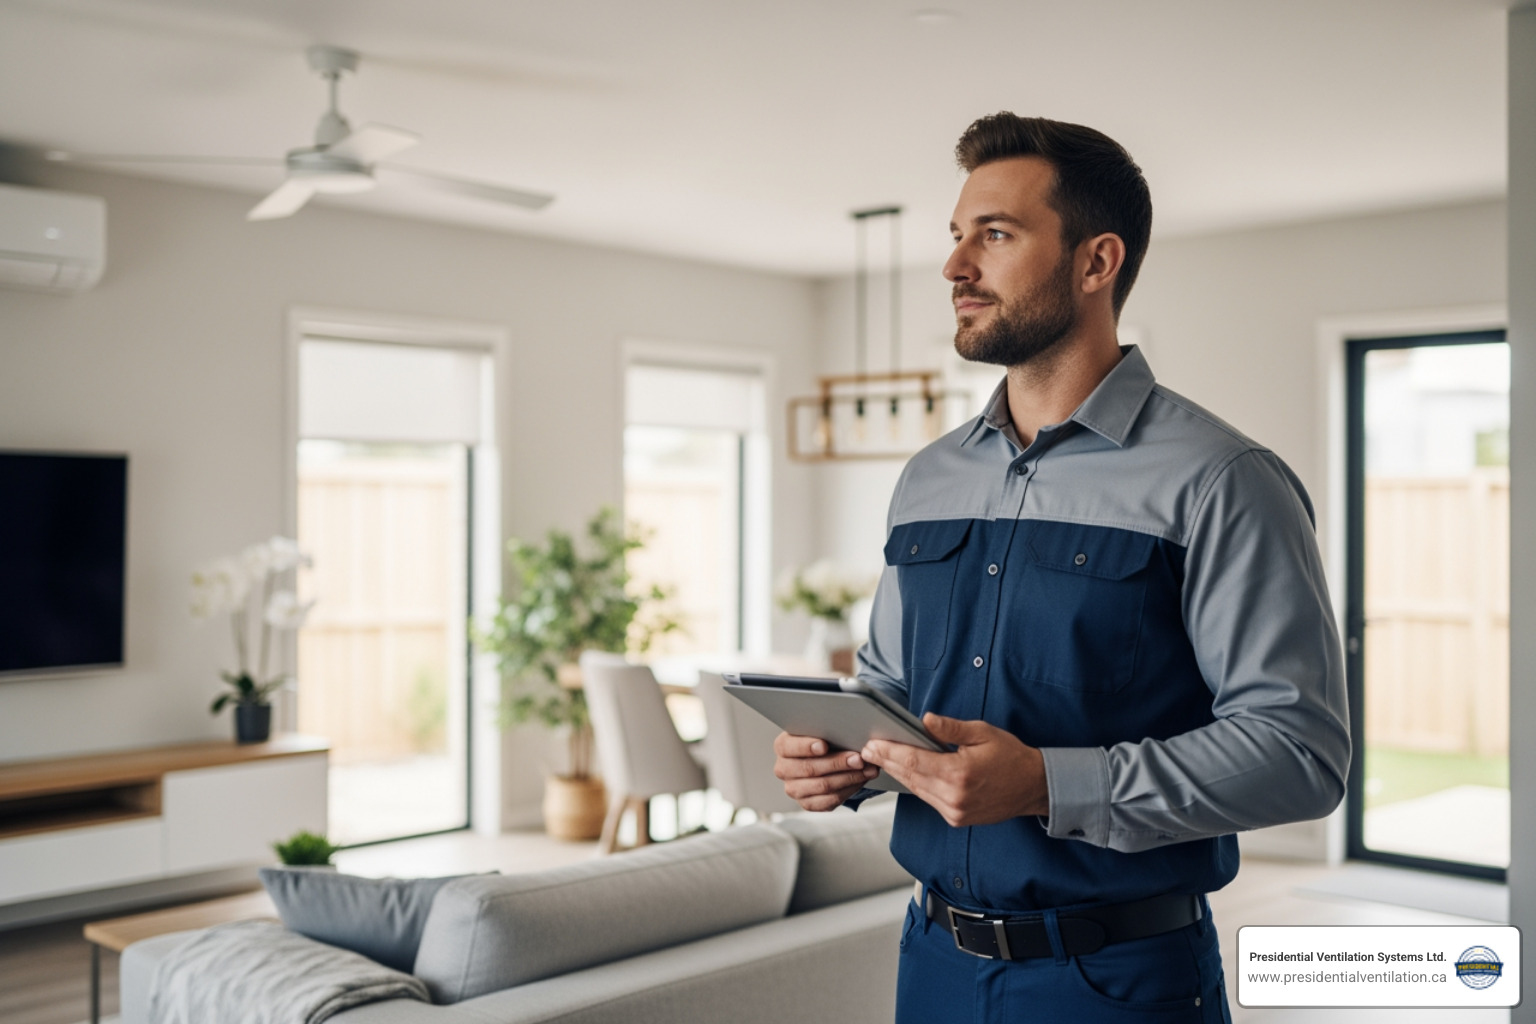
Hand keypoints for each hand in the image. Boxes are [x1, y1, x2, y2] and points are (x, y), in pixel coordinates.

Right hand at [774, 732, 881, 811]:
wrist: (825, 760)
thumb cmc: (824, 740)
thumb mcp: (822, 730)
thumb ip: (828, 728)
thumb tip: (847, 728)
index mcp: (783, 747)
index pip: (787, 746)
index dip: (806, 746)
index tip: (824, 745)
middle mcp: (784, 769)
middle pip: (809, 768)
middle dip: (837, 763)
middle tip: (858, 758)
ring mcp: (794, 789)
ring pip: (822, 786)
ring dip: (848, 777)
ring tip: (866, 769)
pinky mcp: (807, 803)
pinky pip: (829, 800)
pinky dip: (849, 790)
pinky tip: (860, 780)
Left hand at [861, 713, 1047, 826]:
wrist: (1033, 787)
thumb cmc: (1010, 756)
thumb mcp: (983, 733)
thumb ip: (951, 728)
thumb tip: (924, 720)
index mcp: (959, 773)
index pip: (913, 761)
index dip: (889, 752)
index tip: (872, 744)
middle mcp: (954, 796)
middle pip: (910, 777)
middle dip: (888, 761)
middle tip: (867, 749)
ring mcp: (955, 811)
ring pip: (917, 789)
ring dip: (898, 773)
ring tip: (881, 758)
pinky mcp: (956, 817)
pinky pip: (928, 799)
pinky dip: (915, 785)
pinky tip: (906, 772)